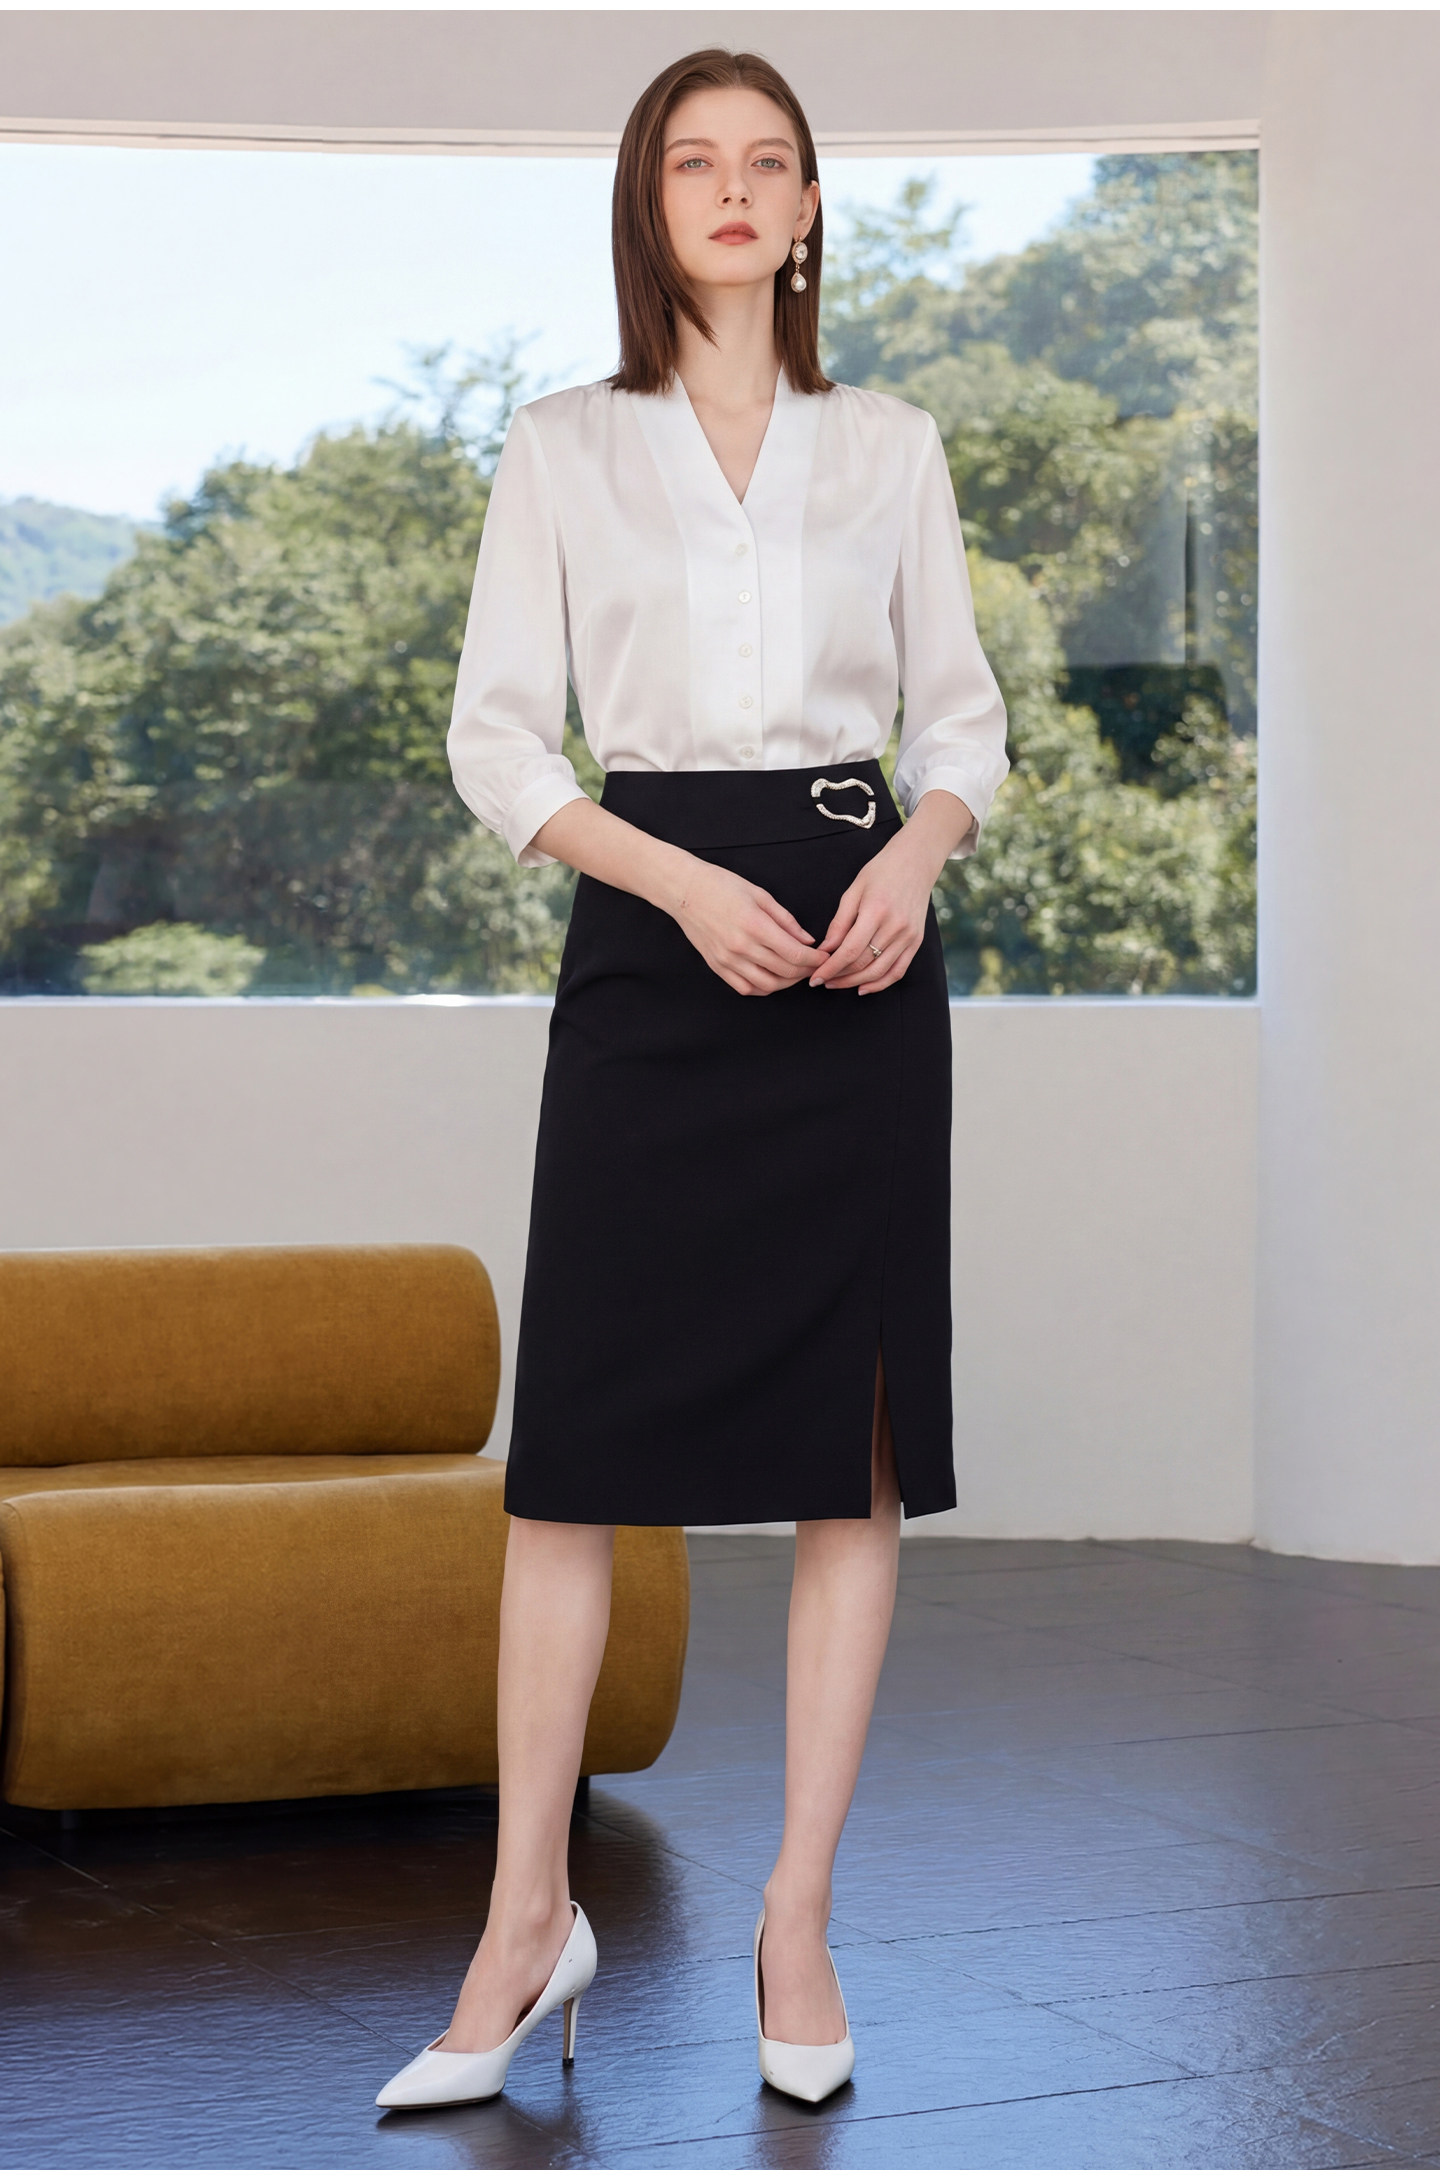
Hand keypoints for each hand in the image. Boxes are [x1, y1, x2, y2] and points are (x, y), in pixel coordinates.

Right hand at [670, 856, 825, 996]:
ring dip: (787, 982)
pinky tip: (772, 978)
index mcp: (755, 925)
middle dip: (806, 971)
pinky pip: (746, 988)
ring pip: (767, 985)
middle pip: (785, 971)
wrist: (685, 891)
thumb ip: (786, 920)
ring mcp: (727, 960)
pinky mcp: (717, 967)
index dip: (815, 959)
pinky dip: (764, 988)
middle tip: (815, 965)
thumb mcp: (760, 895)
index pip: (795, 954)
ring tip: (796, 972)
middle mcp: (741, 947)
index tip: (825, 957)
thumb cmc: (722, 886)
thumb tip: (808, 940)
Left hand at [809, 789, 973, 994]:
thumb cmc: (880, 872)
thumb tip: (825, 950)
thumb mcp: (853, 891)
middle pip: (862, 964)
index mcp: (875, 911)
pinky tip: (863, 987)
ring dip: (855, 982)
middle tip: (821, 980)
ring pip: (879, 972)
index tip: (815, 977)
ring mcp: (908, 936)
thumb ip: (839, 923)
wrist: (916, 862)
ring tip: (837, 983)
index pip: (849, 951)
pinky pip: (898, 971)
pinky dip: (880, 983)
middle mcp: (895, 927)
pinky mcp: (916, 941)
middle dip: (839, 976)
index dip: (830, 968)